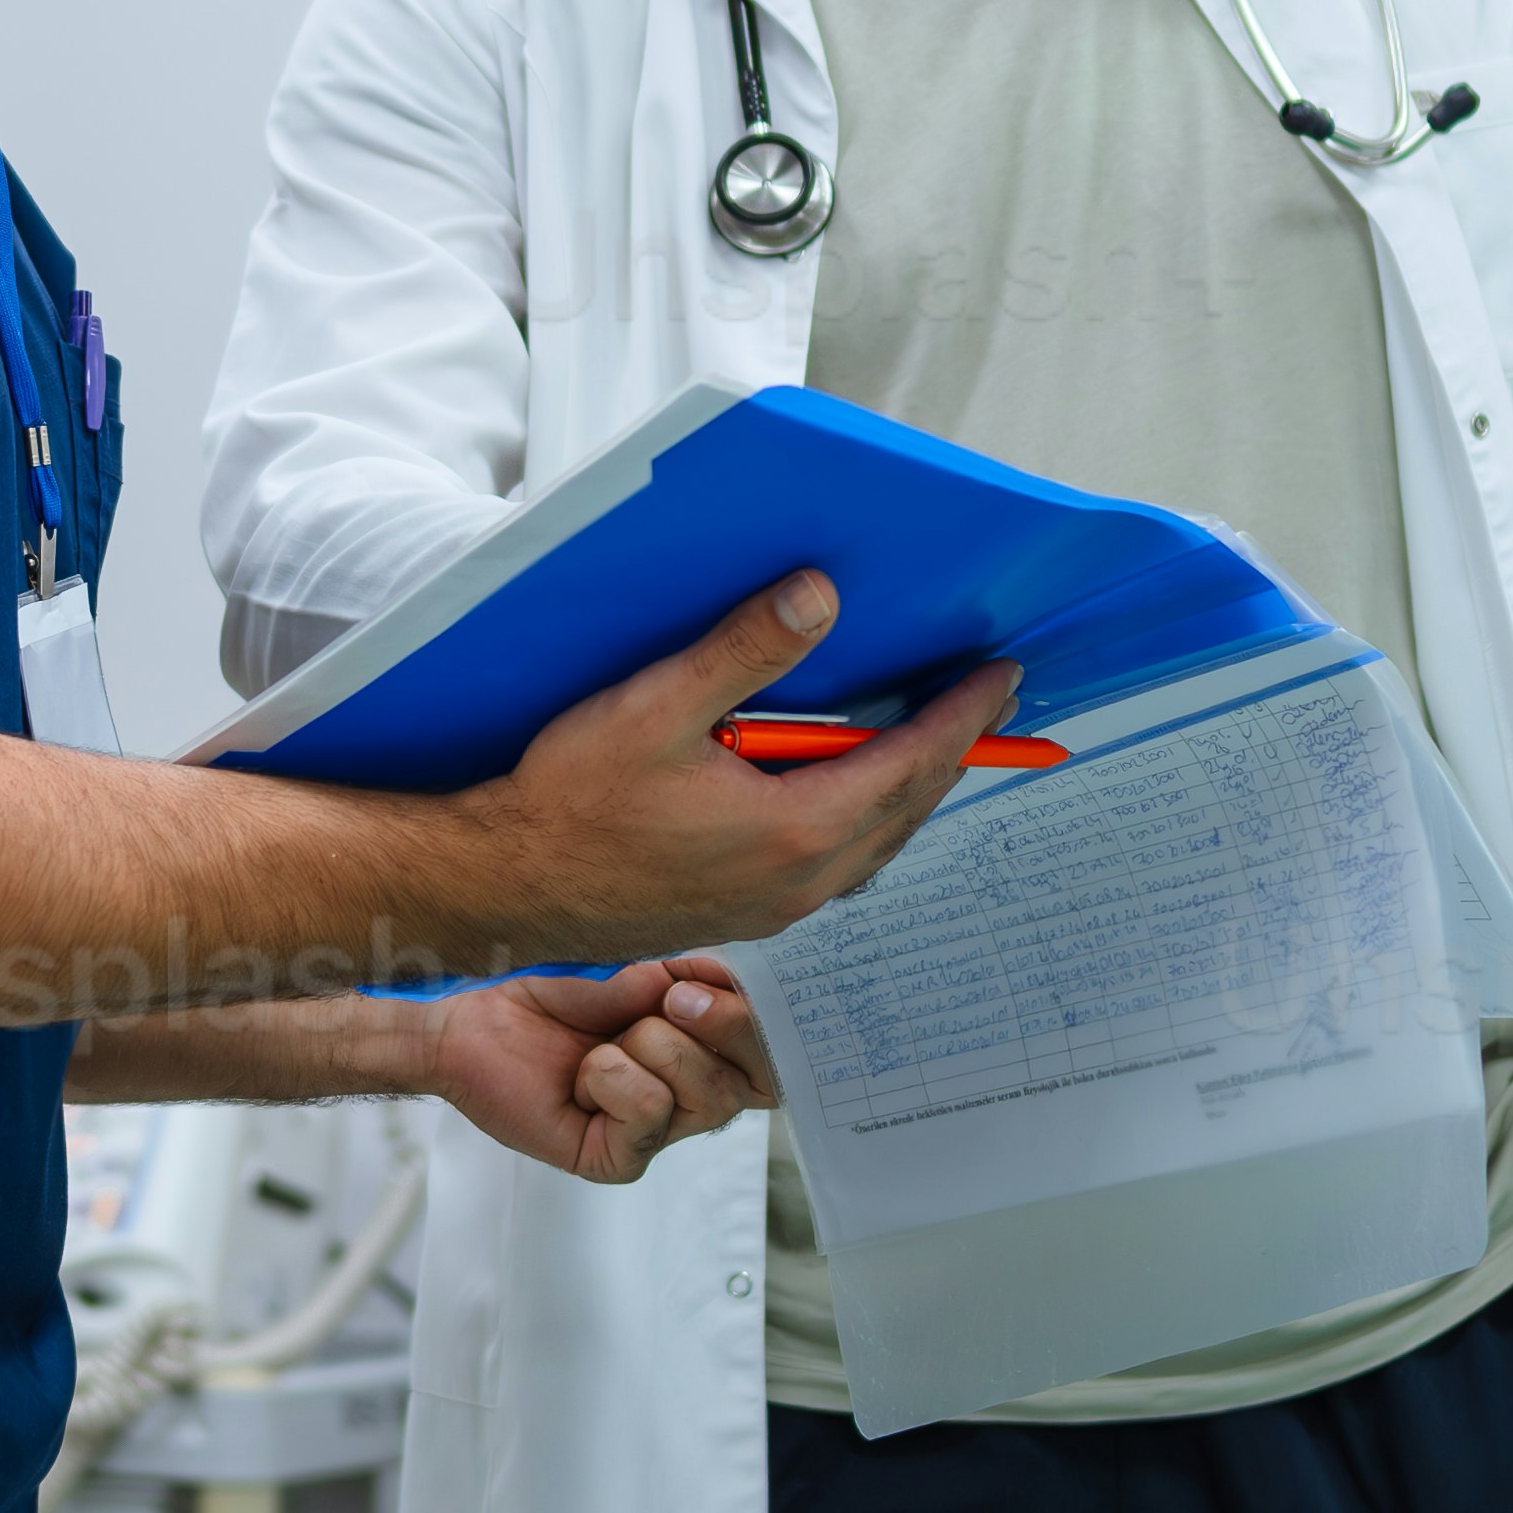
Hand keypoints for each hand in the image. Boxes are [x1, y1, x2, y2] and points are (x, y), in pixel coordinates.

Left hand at [424, 956, 766, 1188]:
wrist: (477, 1014)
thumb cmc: (554, 990)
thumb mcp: (644, 966)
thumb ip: (701, 978)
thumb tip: (745, 981)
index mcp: (710, 1050)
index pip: (781, 1056)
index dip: (771, 1023)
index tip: (736, 982)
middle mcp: (694, 1096)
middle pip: (761, 1080)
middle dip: (720, 1024)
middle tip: (665, 1001)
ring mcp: (659, 1132)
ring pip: (707, 1095)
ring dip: (650, 1047)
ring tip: (605, 1044)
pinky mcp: (619, 1159)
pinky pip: (649, 1112)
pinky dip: (612, 1078)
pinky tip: (582, 1078)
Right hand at [430, 578, 1018, 965]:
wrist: (510, 888)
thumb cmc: (570, 802)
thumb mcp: (655, 708)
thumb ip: (744, 651)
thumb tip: (819, 596)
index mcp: (794, 830)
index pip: (910, 761)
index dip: (963, 716)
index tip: (1003, 678)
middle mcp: (800, 881)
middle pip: (907, 808)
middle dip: (954, 751)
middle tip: (992, 705)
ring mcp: (775, 907)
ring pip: (876, 845)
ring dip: (911, 791)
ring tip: (934, 745)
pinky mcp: (747, 915)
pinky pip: (838, 866)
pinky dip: (867, 822)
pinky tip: (850, 797)